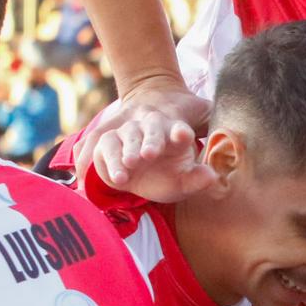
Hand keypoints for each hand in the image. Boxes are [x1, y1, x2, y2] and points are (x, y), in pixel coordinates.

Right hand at [76, 77, 216, 201]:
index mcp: (175, 132)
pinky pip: (98, 145)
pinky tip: (93, 176)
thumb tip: (212, 177)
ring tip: (126, 169)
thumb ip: (198, 177)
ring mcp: (126, 131)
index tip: (183, 134)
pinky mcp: (106, 139)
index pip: (180, 130)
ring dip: (123, 151)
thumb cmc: (171, 164)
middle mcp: (150, 128)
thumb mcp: (187, 174)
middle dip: (149, 141)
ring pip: (122, 136)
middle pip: (150, 131)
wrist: (143, 144)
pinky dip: (95, 159)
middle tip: (148, 155)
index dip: (181, 132)